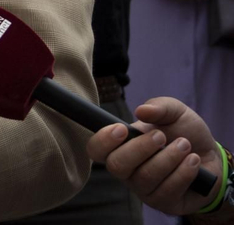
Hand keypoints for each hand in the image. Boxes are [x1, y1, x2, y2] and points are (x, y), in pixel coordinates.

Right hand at [87, 97, 218, 215]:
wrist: (212, 157)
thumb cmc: (185, 133)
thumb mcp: (175, 112)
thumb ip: (159, 106)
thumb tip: (141, 111)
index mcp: (121, 147)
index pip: (95, 149)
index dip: (102, 140)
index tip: (122, 128)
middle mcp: (127, 171)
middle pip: (117, 166)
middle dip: (140, 148)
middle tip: (162, 135)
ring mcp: (144, 189)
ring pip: (145, 177)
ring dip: (168, 158)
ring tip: (185, 145)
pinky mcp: (163, 202)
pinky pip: (167, 190)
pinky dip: (183, 172)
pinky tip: (193, 161)